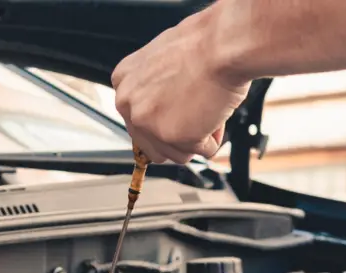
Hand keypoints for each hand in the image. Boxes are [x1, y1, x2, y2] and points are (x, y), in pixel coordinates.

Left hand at [112, 12, 249, 163]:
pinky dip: (214, 138)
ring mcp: (149, 123)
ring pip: (178, 154)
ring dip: (198, 138)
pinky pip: (202, 152)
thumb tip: (164, 108)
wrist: (222, 46)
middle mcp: (128, 104)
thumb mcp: (163, 62)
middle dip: (180, 136)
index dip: (167, 120)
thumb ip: (154, 89)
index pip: (138, 122)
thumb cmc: (203, 46)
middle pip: (154, 145)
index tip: (180, 113)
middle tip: (198, 114)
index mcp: (123, 83)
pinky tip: (215, 113)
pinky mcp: (173, 136)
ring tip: (208, 109)